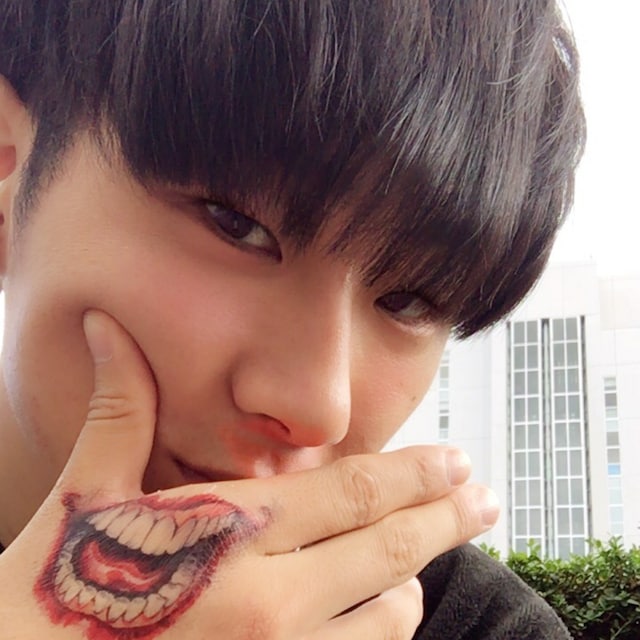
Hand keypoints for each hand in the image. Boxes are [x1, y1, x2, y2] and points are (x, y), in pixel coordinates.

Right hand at [0, 311, 498, 638]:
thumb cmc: (56, 585)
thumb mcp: (89, 488)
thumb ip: (121, 405)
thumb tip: (104, 326)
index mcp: (234, 532)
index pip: (354, 489)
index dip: (416, 471)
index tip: (457, 460)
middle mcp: (270, 599)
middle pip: (390, 547)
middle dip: (446, 517)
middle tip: (486, 497)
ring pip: (387, 615)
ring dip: (410, 579)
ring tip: (423, 560)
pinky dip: (381, 632)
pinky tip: (383, 613)